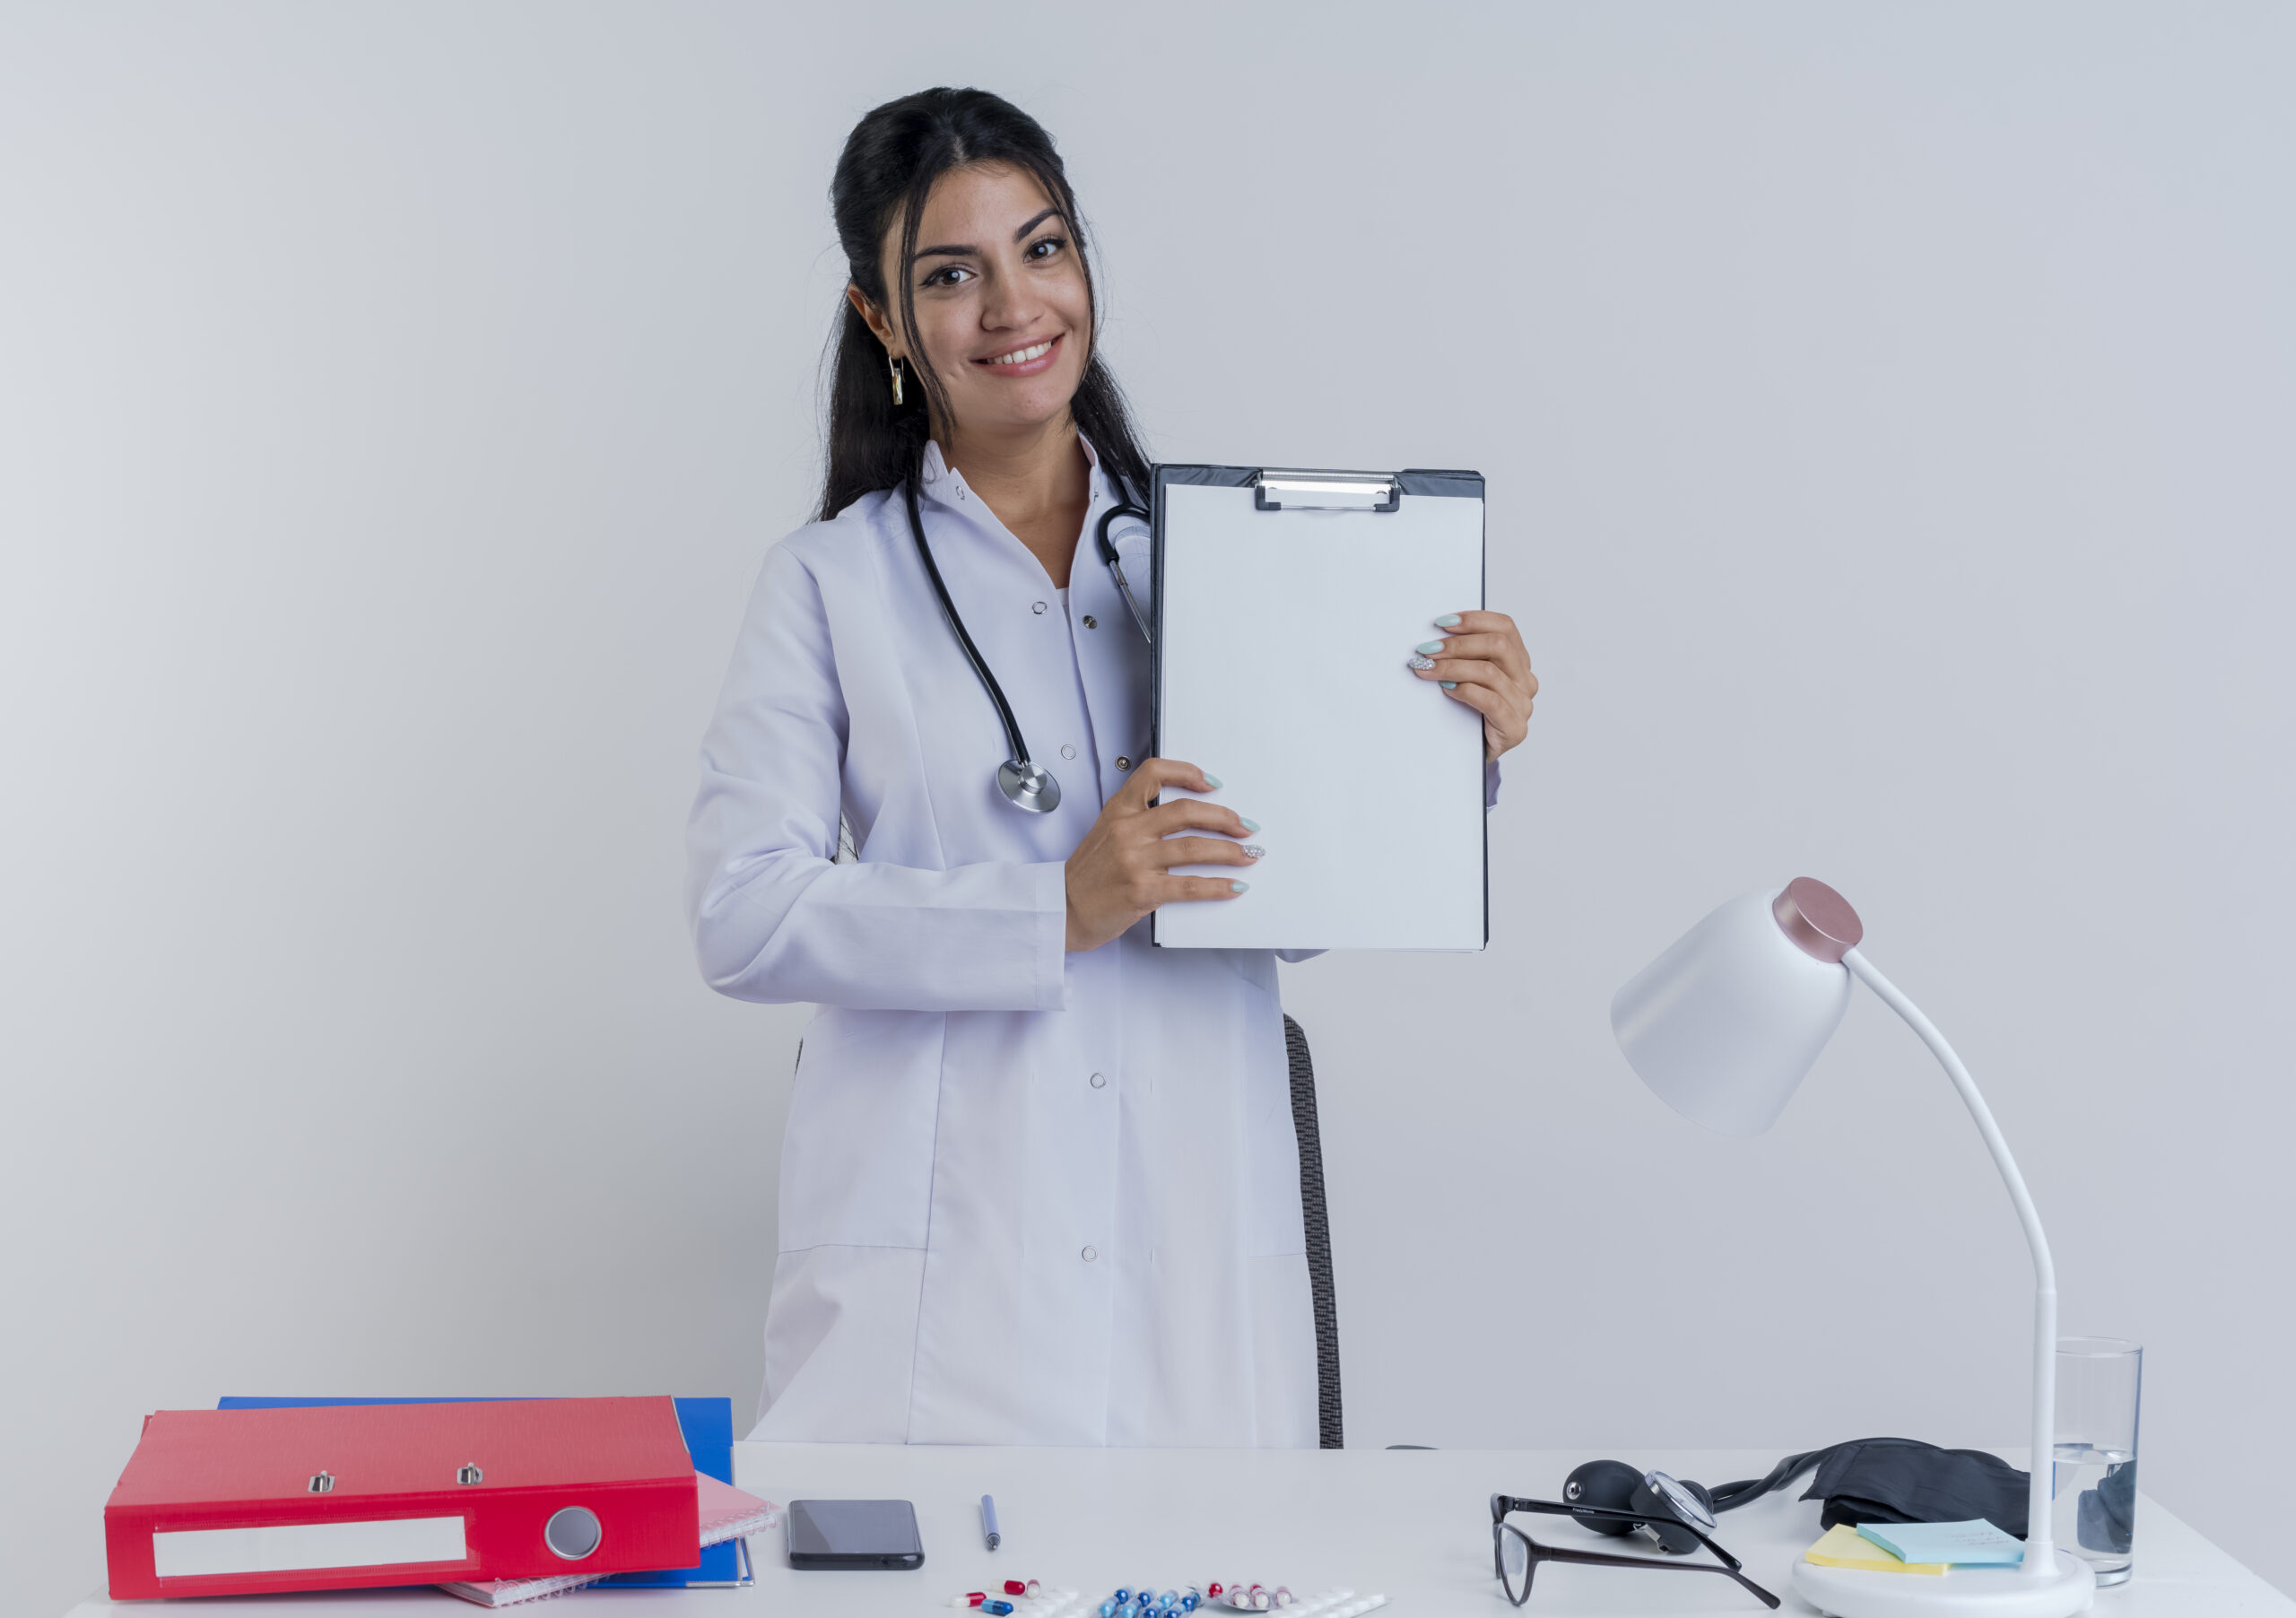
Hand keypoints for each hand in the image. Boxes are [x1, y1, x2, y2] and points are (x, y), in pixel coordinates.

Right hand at [1064, 758, 1259, 950]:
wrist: (1064, 911)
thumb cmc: (1088, 877)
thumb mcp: (1106, 835)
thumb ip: (1139, 823)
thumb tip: (1188, 823)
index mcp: (1118, 812)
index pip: (1153, 773)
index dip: (1186, 773)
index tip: (1211, 784)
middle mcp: (1127, 831)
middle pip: (1186, 811)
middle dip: (1224, 818)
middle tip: (1244, 827)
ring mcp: (1135, 861)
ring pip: (1195, 847)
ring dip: (1229, 852)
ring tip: (1248, 855)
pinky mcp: (1142, 891)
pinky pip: (1190, 885)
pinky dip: (1218, 886)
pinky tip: (1233, 886)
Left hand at [1408, 610, 1537, 760]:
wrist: (1469, 757)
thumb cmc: (1466, 713)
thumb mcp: (1467, 677)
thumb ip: (1463, 656)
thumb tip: (1434, 636)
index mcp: (1518, 662)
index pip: (1505, 627)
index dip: (1474, 619)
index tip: (1442, 622)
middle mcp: (1525, 681)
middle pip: (1499, 645)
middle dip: (1458, 644)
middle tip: (1428, 649)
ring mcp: (1523, 705)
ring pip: (1489, 672)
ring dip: (1452, 667)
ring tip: (1427, 669)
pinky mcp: (1515, 728)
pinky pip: (1490, 701)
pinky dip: (1465, 690)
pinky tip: (1447, 689)